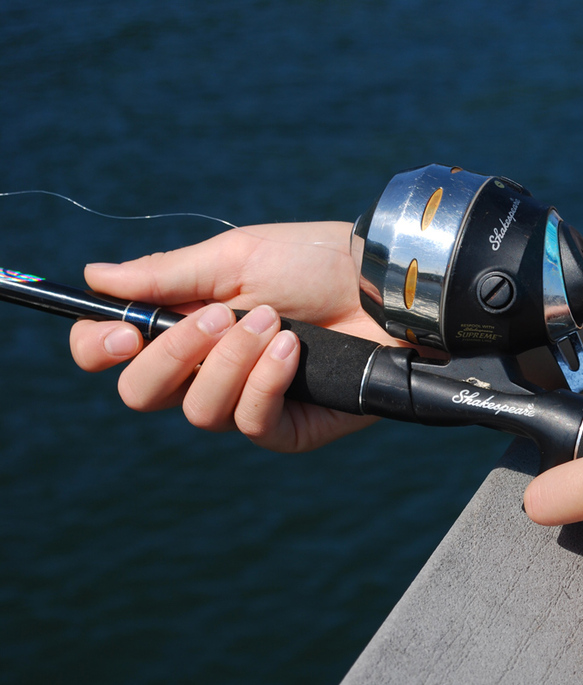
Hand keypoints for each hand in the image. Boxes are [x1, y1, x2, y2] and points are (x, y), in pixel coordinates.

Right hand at [69, 222, 392, 451]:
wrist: (383, 285)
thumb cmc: (312, 261)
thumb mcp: (235, 258)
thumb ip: (166, 276)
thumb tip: (95, 278)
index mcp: (185, 323)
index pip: (116, 353)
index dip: (100, 348)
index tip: (122, 332)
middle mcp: (207, 368)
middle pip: (142, 394)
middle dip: (169, 356)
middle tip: (213, 318)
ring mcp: (247, 400)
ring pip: (198, 411)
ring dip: (231, 361)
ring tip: (272, 320)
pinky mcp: (288, 426)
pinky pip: (250, 422)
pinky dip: (266, 382)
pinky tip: (292, 350)